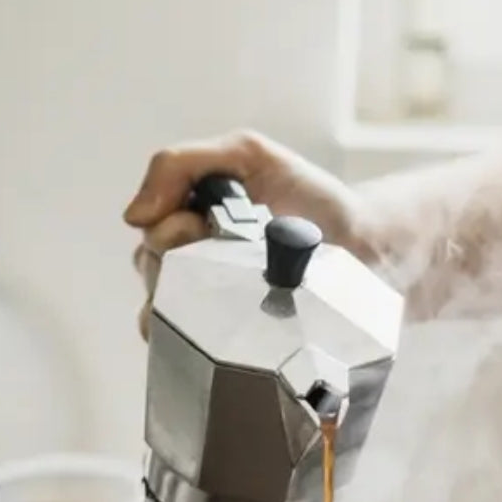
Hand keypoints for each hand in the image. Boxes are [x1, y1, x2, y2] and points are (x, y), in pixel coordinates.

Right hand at [123, 130, 369, 337]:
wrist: (368, 249)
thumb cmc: (313, 202)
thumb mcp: (249, 156)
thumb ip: (182, 164)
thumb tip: (133, 216)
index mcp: (191, 217)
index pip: (149, 229)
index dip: (167, 229)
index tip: (200, 225)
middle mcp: (194, 260)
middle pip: (151, 269)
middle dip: (178, 263)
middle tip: (226, 256)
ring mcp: (212, 301)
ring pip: (160, 310)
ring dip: (185, 302)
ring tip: (233, 290)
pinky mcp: (231, 338)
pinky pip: (185, 345)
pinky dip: (189, 337)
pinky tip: (216, 329)